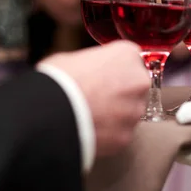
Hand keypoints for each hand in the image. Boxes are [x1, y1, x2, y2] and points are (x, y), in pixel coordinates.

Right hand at [39, 41, 149, 156]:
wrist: (51, 113)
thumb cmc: (58, 80)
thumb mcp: (73, 58)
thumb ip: (93, 62)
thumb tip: (88, 71)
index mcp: (127, 54)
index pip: (131, 59)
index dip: (114, 69)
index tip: (102, 75)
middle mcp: (139, 81)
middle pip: (135, 86)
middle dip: (120, 92)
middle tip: (96, 98)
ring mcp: (135, 110)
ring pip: (130, 112)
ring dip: (116, 115)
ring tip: (90, 116)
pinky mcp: (127, 136)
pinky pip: (120, 133)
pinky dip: (108, 134)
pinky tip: (89, 131)